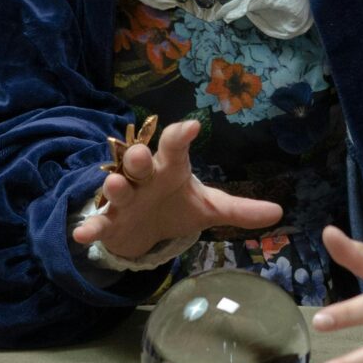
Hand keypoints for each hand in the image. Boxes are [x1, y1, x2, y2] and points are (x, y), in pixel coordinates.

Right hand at [69, 117, 281, 260]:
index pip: (174, 147)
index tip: (191, 127)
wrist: (144, 230)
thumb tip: (280, 212)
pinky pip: (99, 222)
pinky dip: (90, 227)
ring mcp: (124, 198)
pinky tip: (82, 236)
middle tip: (142, 154)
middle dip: (138, 157)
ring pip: (116, 186)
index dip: (180, 136)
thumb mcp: (208, 209)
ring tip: (117, 185)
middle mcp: (144, 177)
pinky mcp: (110, 220)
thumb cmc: (175, 207)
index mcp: (170, 168)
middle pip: (138, 161)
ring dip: (115, 185)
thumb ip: (239, 210)